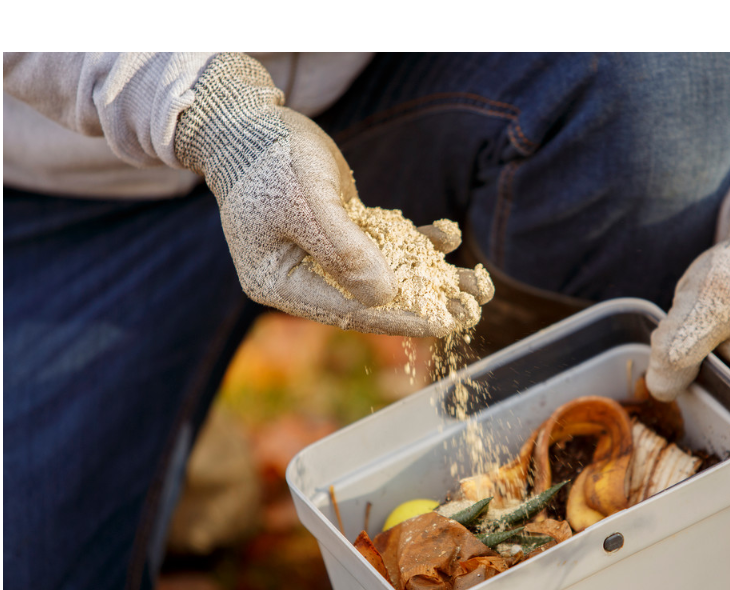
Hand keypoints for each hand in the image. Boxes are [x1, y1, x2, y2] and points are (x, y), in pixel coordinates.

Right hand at [174, 54, 488, 336]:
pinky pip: (386, 243)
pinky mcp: (344, 229)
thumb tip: (385, 297)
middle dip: (424, 303)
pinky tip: (449, 236)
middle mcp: (304, 277)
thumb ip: (343, 251)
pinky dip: (417, 241)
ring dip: (432, 276)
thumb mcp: (308, 206)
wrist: (250, 125)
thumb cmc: (270, 163)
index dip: (397, 319)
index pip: (346, 312)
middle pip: (371, 299)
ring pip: (386, 272)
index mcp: (281, 285)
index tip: (440, 324)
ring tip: (478, 283)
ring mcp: (325, 254)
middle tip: (470, 312)